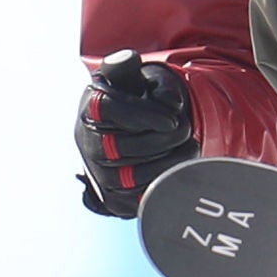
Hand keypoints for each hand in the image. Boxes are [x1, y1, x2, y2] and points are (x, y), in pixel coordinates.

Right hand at [76, 50, 198, 215]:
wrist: (142, 128)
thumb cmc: (146, 98)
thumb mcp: (148, 77)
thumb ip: (157, 80)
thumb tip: (168, 100)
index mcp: (92, 105)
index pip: (109, 110)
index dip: (143, 115)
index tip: (173, 118)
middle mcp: (87, 140)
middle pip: (121, 146)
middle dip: (162, 138)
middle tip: (186, 128)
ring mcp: (97, 172)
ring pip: (131, 175)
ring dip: (168, 162)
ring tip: (189, 146)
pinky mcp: (113, 198)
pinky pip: (137, 198)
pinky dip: (162, 184)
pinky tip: (179, 167)